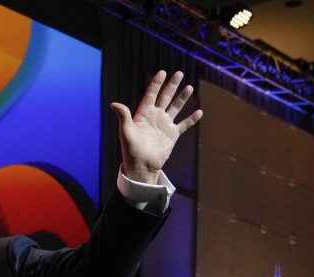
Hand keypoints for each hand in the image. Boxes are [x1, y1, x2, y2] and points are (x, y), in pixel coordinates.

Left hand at [111, 70, 202, 184]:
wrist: (142, 166)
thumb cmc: (131, 150)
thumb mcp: (125, 132)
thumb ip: (123, 116)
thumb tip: (114, 104)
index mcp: (143, 114)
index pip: (151, 95)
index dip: (156, 83)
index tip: (162, 72)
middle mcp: (155, 117)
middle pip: (165, 97)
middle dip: (172, 85)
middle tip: (179, 73)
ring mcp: (164, 125)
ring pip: (175, 108)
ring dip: (182, 98)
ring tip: (189, 87)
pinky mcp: (172, 135)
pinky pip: (184, 124)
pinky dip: (191, 119)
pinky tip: (199, 112)